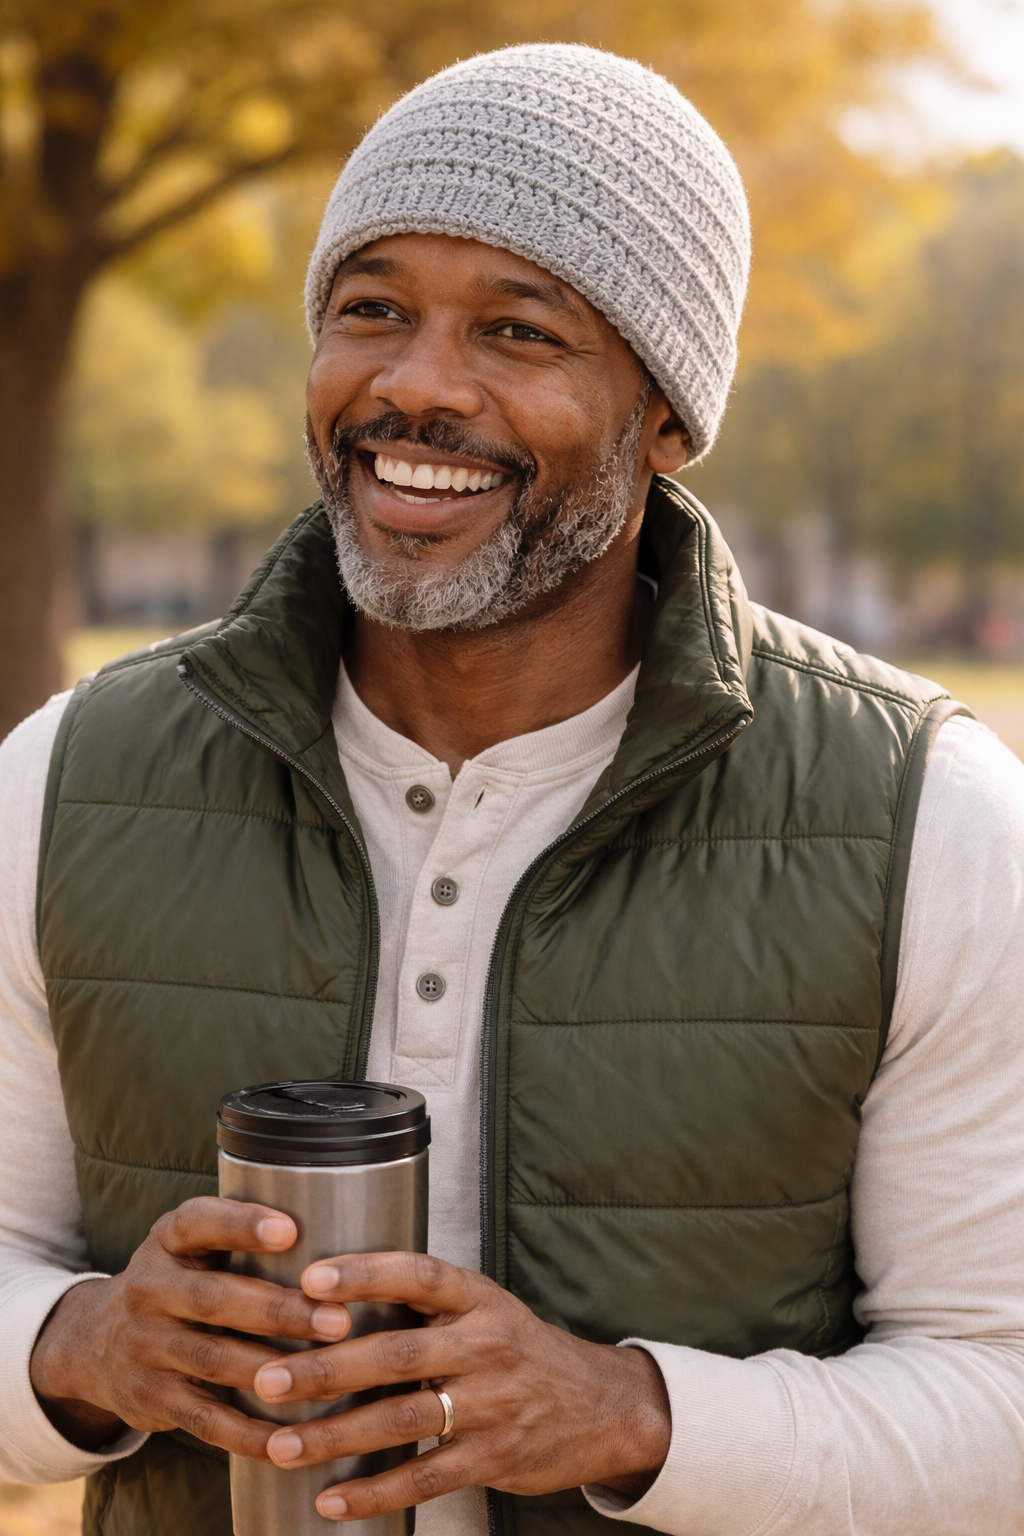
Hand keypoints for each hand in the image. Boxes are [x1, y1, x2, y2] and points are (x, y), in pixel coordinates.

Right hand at [29, 1197, 350, 1454]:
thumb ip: (242, 1233)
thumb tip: (337, 1229)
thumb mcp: (192, 1244)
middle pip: (215, 1299)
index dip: (241, 1225)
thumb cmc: (179, 1280)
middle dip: (280, 1311)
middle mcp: (150, 1289)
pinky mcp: (153, 1398)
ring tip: (333, 1378)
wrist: (95, 1342)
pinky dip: (250, 1433)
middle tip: (338, 1321)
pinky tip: (292, 1437)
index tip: (290, 1230)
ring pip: (216, 1360)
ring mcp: (146, 1347)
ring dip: (277, 1372)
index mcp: (168, 1240)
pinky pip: (205, 1420)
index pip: (198, 1222)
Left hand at [252, 1252, 670, 1521]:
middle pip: (397, 1354)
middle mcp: (487, 1344)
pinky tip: (332, 1499)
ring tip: (282, 1444)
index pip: (419, 1275)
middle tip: (267, 1378)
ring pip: (402, 1420)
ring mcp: (493, 1404)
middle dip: (326, 1368)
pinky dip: (374, 1492)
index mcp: (479, 1297)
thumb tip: (326, 1297)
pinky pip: (425, 1477)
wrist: (601, 1406)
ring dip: (335, 1436)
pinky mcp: (495, 1458)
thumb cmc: (519, 1349)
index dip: (365, 1273)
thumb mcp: (484, 1306)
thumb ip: (422, 1302)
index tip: (310, 1280)